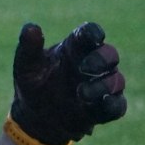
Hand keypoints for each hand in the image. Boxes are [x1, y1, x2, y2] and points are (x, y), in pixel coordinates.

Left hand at [10, 22, 124, 144]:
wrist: (35, 117)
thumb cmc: (33, 84)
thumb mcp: (26, 66)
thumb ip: (29, 48)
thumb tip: (30, 27)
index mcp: (74, 48)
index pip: (90, 34)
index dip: (94, 33)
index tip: (94, 37)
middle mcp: (94, 63)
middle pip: (109, 54)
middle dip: (101, 59)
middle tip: (85, 67)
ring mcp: (102, 85)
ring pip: (115, 80)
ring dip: (102, 85)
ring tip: (81, 93)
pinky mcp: (105, 108)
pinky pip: (117, 105)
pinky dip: (113, 104)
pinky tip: (105, 103)